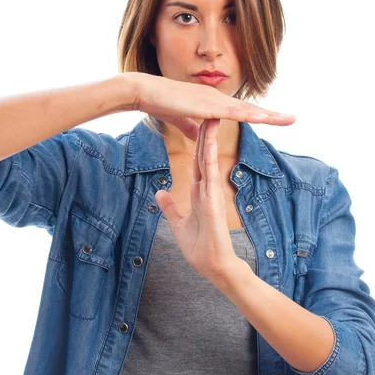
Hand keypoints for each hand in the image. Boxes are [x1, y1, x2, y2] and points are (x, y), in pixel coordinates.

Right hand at [130, 72, 295, 140]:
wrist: (146, 91)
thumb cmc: (160, 102)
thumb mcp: (179, 119)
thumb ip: (190, 127)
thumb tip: (198, 136)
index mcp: (211, 101)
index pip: (239, 110)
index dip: (256, 115)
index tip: (272, 119)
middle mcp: (217, 98)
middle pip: (249, 108)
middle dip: (271, 115)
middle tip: (292, 119)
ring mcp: (214, 100)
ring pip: (248, 109)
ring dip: (270, 115)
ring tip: (290, 120)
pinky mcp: (208, 105)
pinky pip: (235, 112)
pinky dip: (252, 115)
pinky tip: (266, 118)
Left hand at [154, 117, 242, 288]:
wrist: (213, 266)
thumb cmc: (200, 247)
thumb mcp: (178, 223)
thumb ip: (171, 206)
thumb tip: (160, 192)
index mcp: (200, 192)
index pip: (198, 161)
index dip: (197, 141)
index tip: (196, 122)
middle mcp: (207, 189)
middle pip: (204, 155)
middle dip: (204, 132)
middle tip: (207, 108)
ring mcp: (212, 194)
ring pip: (209, 161)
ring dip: (209, 140)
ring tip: (212, 117)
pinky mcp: (213, 202)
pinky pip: (211, 177)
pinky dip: (210, 160)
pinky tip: (209, 145)